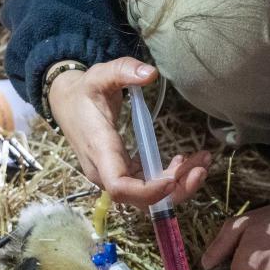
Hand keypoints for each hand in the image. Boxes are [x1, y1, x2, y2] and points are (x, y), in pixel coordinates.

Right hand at [48, 57, 209, 207]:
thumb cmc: (83, 92)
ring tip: (202, 162)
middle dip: (174, 191)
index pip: (119, 186)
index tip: (172, 180)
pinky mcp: (123, 173)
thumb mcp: (99, 75)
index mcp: (100, 150)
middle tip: (201, 170)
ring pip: (148, 196)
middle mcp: (105, 171)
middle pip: (140, 199)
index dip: (147, 191)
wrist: (67, 104)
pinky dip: (170, 177)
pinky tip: (185, 160)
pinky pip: (148, 185)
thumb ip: (123, 70)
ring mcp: (114, 175)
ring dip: (179, 185)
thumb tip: (150, 73)